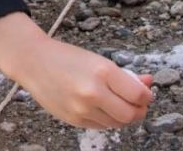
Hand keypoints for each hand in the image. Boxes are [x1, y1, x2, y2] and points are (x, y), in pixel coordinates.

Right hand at [0, 13, 153, 128]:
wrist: (34, 62)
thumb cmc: (66, 57)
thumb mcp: (98, 60)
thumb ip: (124, 75)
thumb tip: (148, 83)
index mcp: (102, 71)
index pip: (138, 95)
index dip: (146, 96)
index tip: (145, 93)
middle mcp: (93, 92)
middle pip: (130, 115)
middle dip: (138, 110)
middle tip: (138, 103)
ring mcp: (82, 109)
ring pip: (116, 123)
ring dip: (123, 116)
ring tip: (118, 103)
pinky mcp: (74, 120)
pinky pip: (100, 126)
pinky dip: (107, 119)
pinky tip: (102, 107)